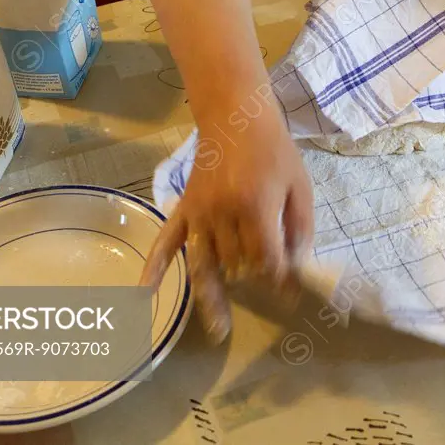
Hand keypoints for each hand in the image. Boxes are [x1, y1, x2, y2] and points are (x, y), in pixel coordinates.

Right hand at [140, 91, 313, 343]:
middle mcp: (222, 213)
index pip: (267, 260)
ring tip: (219, 328)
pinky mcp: (183, 208)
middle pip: (237, 265)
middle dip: (254, 280)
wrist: (236, 116)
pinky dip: (153, 269)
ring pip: (205, 263)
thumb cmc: (274, 150)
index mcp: (255, 207)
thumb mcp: (299, 185)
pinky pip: (164, 242)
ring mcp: (198, 212)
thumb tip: (296, 267)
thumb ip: (300, 227)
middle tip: (268, 289)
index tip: (290, 295)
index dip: (281, 282)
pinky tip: (144, 297)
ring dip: (214, 294)